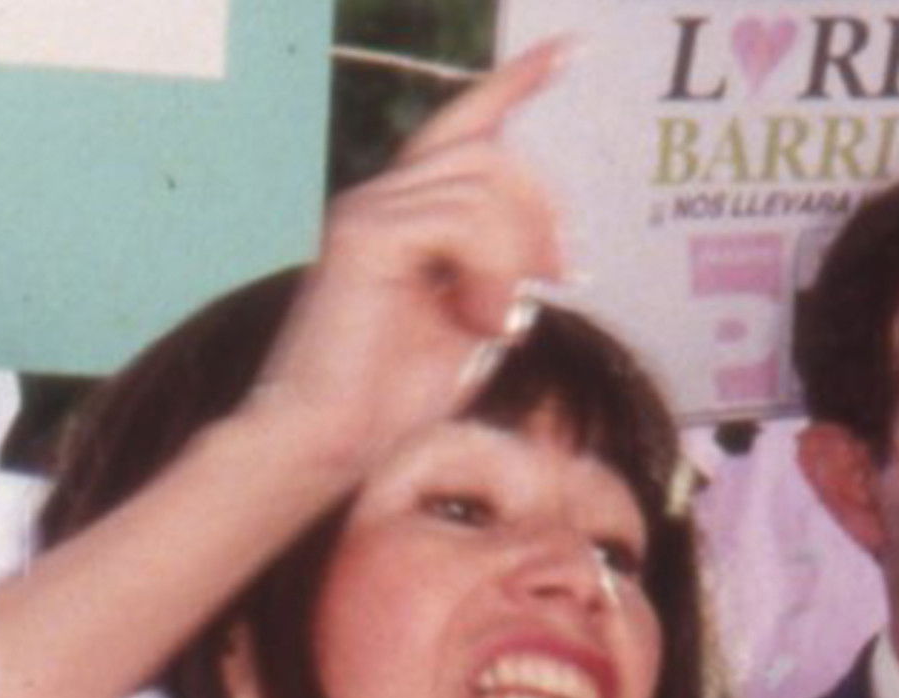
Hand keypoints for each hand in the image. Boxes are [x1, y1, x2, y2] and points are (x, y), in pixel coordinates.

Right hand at [253, 39, 573, 478]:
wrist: (328, 445)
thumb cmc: (390, 402)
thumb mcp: (470, 325)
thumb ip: (501, 273)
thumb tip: (551, 248)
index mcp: (406, 212)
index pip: (466, 125)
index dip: (518, 83)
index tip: (571, 50)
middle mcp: (382, 196)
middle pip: (493, 155)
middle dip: (542, 214)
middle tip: (560, 279)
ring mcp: (368, 210)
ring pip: (484, 186)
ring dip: (514, 257)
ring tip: (496, 321)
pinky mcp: (364, 236)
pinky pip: (460, 221)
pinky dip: (490, 270)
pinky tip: (479, 319)